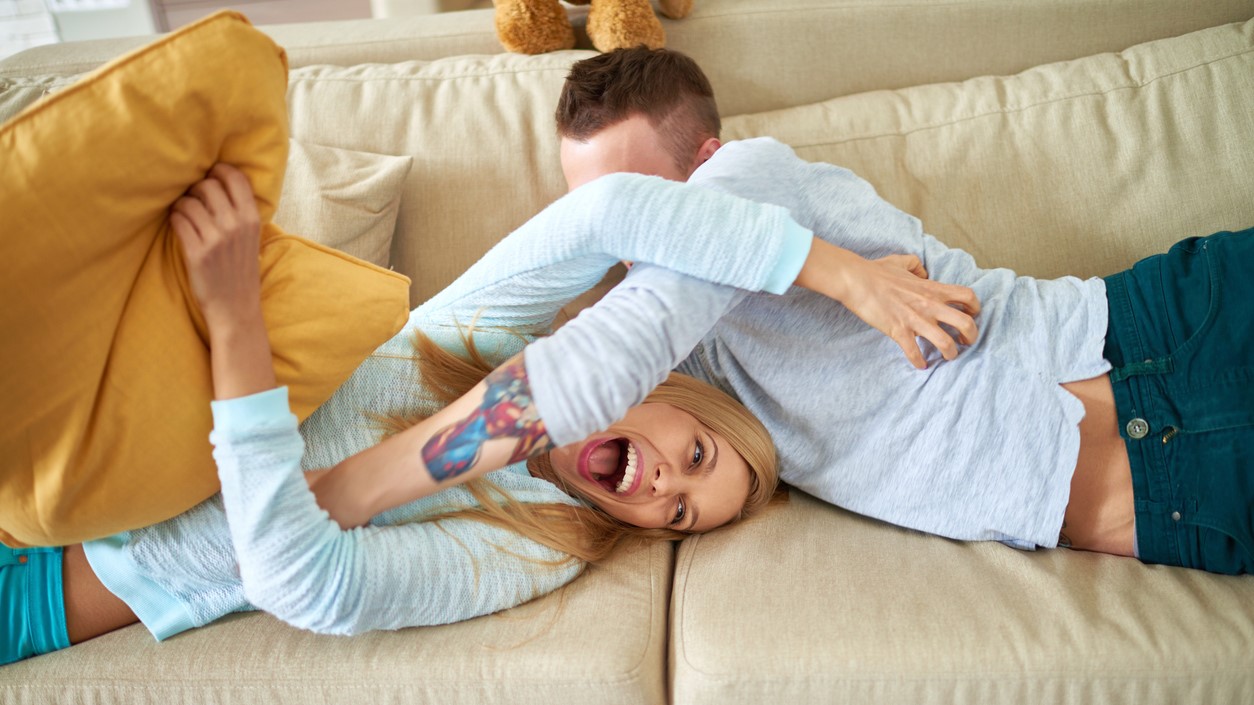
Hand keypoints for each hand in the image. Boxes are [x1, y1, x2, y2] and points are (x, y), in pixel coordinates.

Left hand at [172, 163, 274, 399]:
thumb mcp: (253, 239)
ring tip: (184, 212)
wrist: (236, 309)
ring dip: (182, 203)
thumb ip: (242, 212)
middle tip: (195, 199)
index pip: (236, 177)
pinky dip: (175, 218)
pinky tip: (179, 225)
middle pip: (208, 184)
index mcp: (252, 219)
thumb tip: (221, 182)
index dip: (219, 170)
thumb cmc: (242, 271)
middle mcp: (235, 226)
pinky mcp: (196, 253)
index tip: (211, 176)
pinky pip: (178, 219)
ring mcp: (216, 239)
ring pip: (189, 201)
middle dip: (197, 187)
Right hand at [796, 240, 980, 368]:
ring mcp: (915, 320)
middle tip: (965, 342)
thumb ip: (917, 266)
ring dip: (950, 353)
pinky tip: (920, 365)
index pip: (968, 297)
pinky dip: (919, 362)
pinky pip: (914, 352)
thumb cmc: (878, 271)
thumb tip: (923, 273)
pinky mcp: (899, 331)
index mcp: (933, 289)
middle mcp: (930, 305)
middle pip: (966, 324)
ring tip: (947, 357)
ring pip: (945, 343)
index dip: (975, 308)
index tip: (971, 315)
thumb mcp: (902, 261)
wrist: (857, 281)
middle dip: (971, 337)